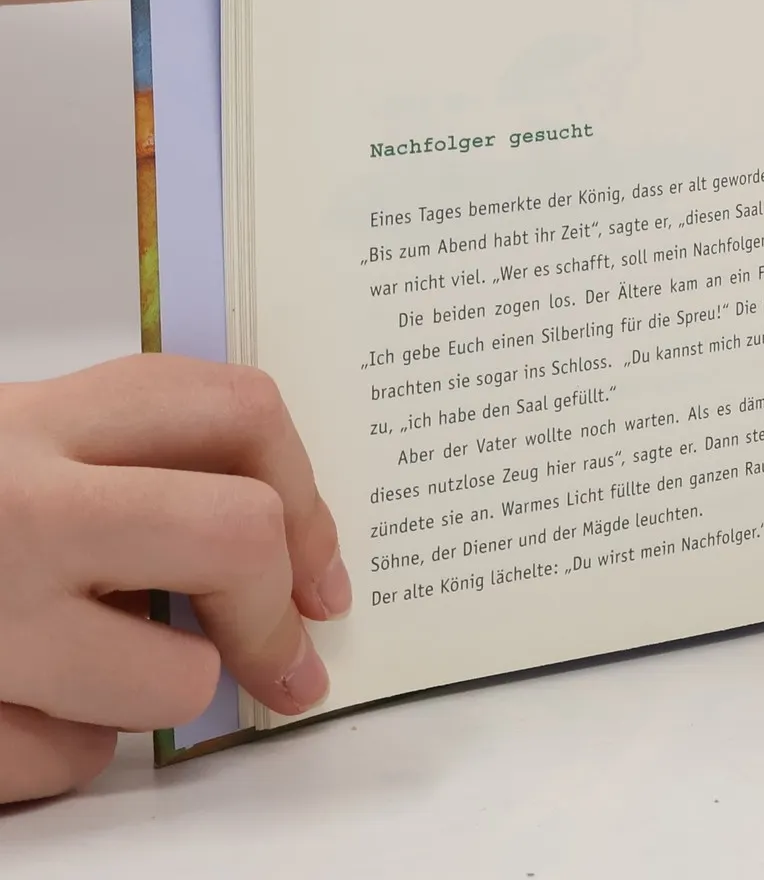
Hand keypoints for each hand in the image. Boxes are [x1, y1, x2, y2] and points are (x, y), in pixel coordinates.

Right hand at [0, 357, 348, 803]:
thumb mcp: (10, 442)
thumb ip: (122, 462)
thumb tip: (282, 545)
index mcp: (41, 418)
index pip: (239, 409)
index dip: (312, 494)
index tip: (326, 569)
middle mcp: (18, 507)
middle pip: (237, 536)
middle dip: (277, 610)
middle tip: (290, 654)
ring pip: (169, 682)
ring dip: (160, 692)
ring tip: (107, 670)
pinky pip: (64, 761)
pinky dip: (61, 750)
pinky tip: (23, 709)